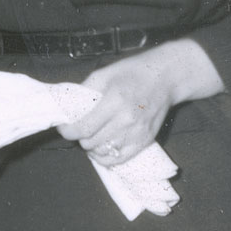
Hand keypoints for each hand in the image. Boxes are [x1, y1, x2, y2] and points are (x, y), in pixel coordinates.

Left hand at [63, 40, 221, 165]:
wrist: (166, 77)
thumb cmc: (134, 72)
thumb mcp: (104, 74)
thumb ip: (85, 91)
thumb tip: (68, 108)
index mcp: (115, 101)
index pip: (84, 128)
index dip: (68, 131)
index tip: (64, 128)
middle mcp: (127, 120)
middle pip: (91, 142)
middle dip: (80, 138)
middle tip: (80, 129)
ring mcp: (137, 133)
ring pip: (103, 153)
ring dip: (92, 148)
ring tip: (91, 138)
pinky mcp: (145, 140)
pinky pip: (120, 159)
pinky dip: (106, 158)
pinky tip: (101, 150)